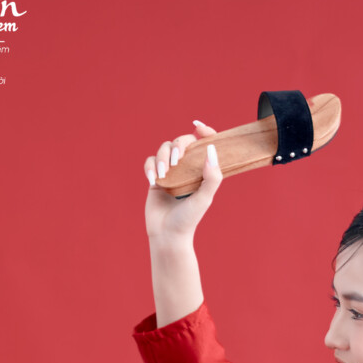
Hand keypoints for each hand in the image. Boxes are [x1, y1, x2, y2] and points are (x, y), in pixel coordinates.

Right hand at [144, 121, 223, 242]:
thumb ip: (212, 176)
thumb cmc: (188, 220)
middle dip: (178, 146)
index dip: (204, 132)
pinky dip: (150, 167)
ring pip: (164, 149)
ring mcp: (170, 173)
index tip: (198, 127)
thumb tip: (211, 150)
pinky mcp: (155, 179)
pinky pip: (150, 162)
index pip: (204, 145)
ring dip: (162, 158)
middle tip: (177, 161)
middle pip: (181, 142)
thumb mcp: (205, 199)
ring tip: (163, 175)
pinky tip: (153, 180)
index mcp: (201, 171)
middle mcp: (186, 169)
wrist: (167, 236)